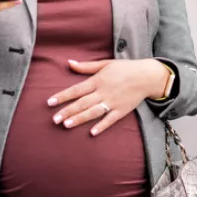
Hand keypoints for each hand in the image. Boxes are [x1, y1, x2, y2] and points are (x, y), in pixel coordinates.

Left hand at [48, 59, 170, 135]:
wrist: (147, 76)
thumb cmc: (124, 68)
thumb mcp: (105, 63)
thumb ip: (86, 66)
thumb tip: (69, 63)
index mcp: (98, 80)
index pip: (76, 89)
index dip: (63, 96)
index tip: (50, 102)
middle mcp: (104, 92)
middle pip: (82, 103)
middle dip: (67, 111)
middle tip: (54, 119)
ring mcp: (113, 102)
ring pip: (93, 112)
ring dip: (80, 119)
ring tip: (66, 125)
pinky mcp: (122, 110)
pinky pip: (110, 120)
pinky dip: (102, 126)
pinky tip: (92, 133)